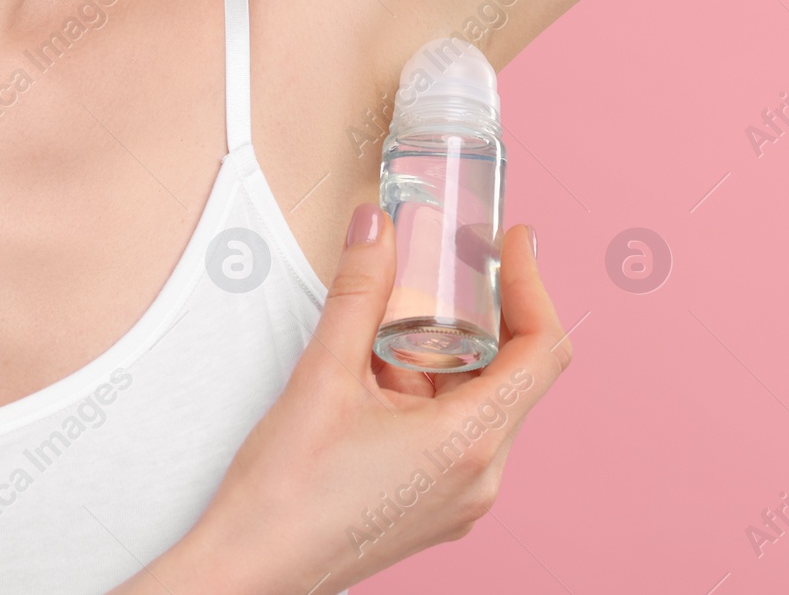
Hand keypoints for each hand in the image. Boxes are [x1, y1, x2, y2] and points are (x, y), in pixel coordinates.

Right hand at [143, 204, 570, 592]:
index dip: (533, 286)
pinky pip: (453, 430)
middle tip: (449, 262)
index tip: (513, 244)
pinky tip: (376, 370)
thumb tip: (376, 229)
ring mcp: (459, 495)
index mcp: (469, 444)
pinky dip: (428, 389)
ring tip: (389, 319)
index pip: (542, 352)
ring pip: (477, 399)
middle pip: (511, 372)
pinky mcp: (434, 503)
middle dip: (479, 313)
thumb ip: (359, 292)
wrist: (247, 573)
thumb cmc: (283, 497)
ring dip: (445, 351)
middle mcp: (479, 476)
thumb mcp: (323, 375)